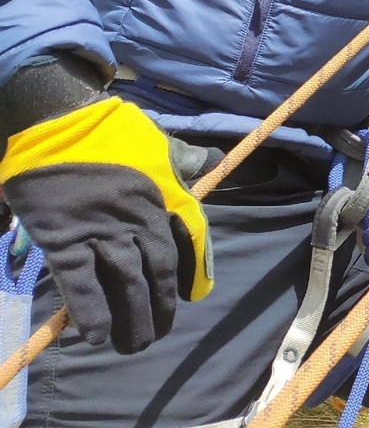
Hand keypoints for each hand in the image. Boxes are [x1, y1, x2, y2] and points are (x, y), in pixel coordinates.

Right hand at [0, 88, 212, 353]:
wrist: (58, 121)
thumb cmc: (112, 131)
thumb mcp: (159, 140)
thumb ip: (184, 159)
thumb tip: (212, 162)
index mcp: (165, 192)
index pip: (190, 239)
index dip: (194, 269)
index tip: (196, 294)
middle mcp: (139, 216)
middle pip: (159, 269)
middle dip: (162, 305)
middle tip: (159, 332)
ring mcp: (102, 229)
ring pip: (126, 282)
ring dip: (132, 317)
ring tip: (133, 344)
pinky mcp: (65, 239)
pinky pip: (81, 282)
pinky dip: (90, 310)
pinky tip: (96, 336)